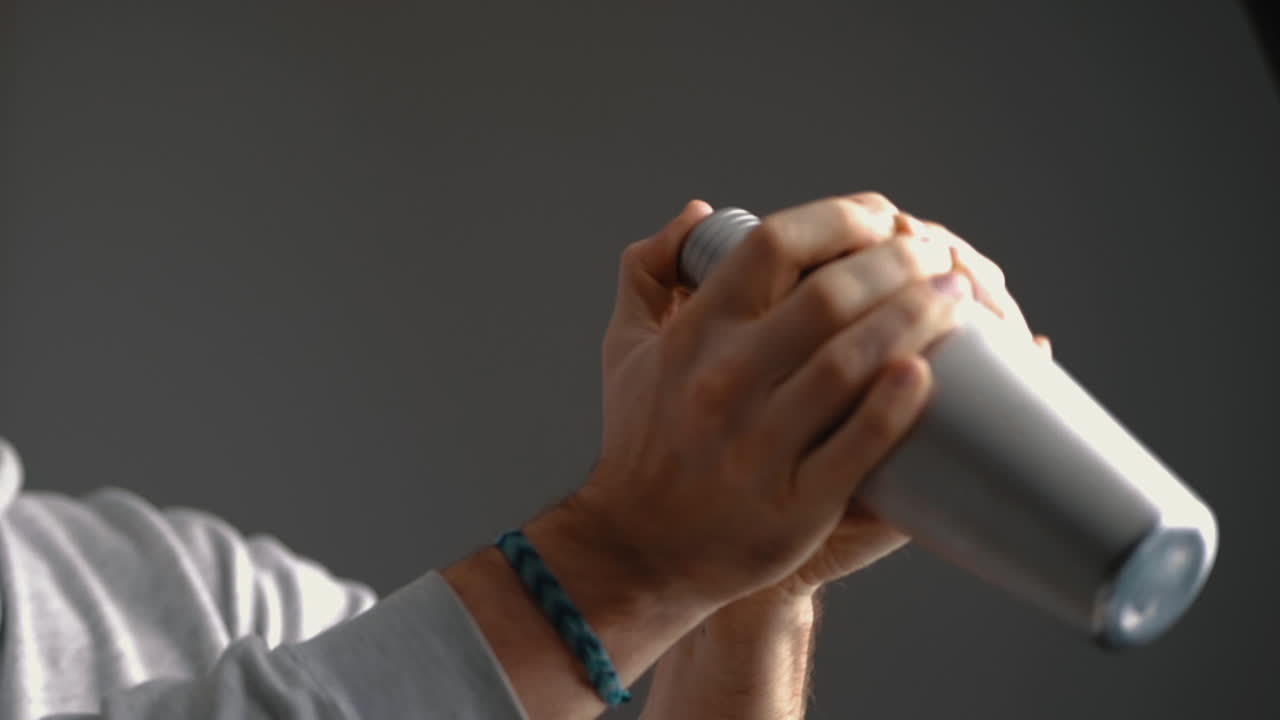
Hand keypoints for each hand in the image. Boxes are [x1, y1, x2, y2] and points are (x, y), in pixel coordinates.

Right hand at [568, 193, 1049, 612]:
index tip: (881, 217)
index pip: (772, 245)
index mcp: (694, 334)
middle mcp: (722, 382)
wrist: (640, 548)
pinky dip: (896, 405)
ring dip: (914, 319)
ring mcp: (757, 444)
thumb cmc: (644, 439)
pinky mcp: (793, 504)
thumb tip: (702, 212)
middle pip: (827, 297)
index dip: (840, 218)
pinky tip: (929, 373)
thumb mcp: (626, 347)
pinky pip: (857, 446)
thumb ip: (650, 269)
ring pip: (850, 363)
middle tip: (937, 257)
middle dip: (897, 263)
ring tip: (957, 299)